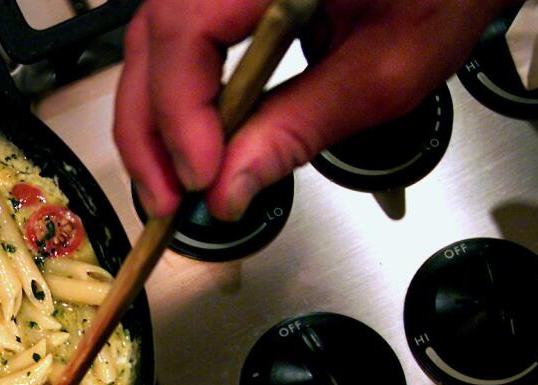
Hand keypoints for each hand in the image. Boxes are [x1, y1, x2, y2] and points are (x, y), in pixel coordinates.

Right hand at [114, 0, 505, 219]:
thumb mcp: (387, 69)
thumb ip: (301, 126)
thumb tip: (228, 189)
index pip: (188, 29)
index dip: (181, 110)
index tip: (201, 178)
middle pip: (154, 36)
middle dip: (150, 129)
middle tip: (166, 201)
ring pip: (153, 40)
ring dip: (154, 120)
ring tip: (171, 186)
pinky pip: (180, 40)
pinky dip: (175, 99)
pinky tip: (189, 145)